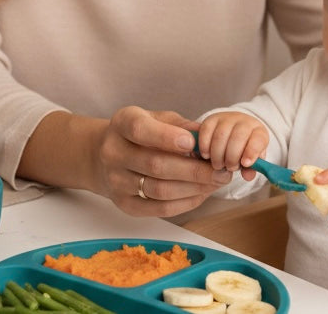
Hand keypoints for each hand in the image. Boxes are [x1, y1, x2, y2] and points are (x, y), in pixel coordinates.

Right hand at [96, 106, 232, 217]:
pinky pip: (160, 209)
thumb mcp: (157, 119)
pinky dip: (186, 202)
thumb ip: (181, 126)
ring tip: (216, 182)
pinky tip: (202, 193)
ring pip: (159, 190)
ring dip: (194, 188)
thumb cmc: (141, 134)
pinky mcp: (124, 204)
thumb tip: (208, 137)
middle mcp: (113, 152)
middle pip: (155, 165)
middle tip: (222, 170)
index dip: (166, 137)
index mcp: (122, 123)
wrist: (105, 156)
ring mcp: (116, 181)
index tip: (192, 143)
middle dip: (194, 170)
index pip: (140, 130)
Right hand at [196, 112, 268, 177]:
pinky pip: (206, 130)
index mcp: (258, 132)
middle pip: (238, 137)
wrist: (231, 133)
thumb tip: (248, 175)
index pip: (258, 139)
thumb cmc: (243, 151)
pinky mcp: (211, 119)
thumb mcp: (249, 160)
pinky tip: (206, 155)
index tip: (245, 164)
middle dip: (232, 156)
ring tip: (218, 165)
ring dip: (218, 154)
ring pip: (221, 135)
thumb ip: (249, 169)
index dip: (252, 151)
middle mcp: (243, 121)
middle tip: (229, 168)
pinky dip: (205, 145)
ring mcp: (226, 118)